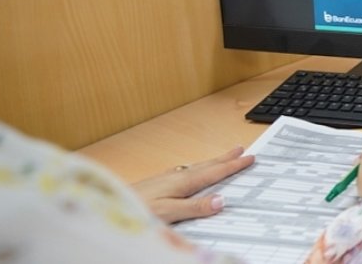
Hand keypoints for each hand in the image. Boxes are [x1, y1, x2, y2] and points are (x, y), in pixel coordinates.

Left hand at [132, 146, 253, 223]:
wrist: (112, 204)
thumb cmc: (137, 209)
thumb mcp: (169, 212)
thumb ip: (195, 207)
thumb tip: (221, 200)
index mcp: (183, 182)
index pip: (214, 172)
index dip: (233, 166)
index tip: (249, 158)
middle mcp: (177, 176)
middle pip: (207, 165)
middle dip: (225, 158)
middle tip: (240, 149)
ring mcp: (167, 178)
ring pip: (197, 167)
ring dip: (213, 162)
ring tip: (223, 157)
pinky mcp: (159, 183)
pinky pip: (186, 172)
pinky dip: (198, 169)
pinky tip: (192, 172)